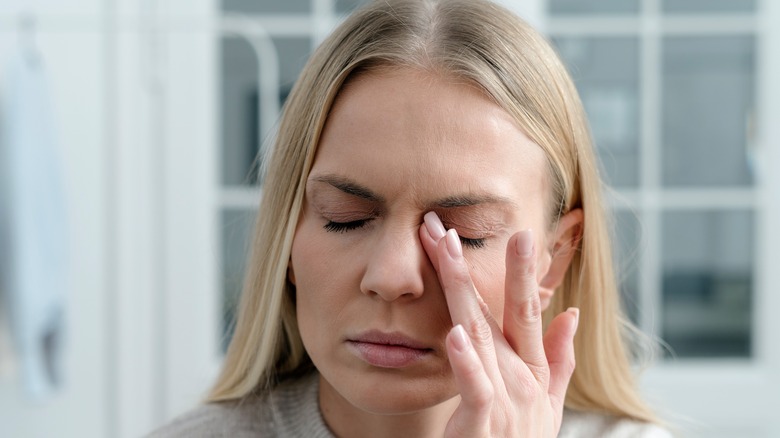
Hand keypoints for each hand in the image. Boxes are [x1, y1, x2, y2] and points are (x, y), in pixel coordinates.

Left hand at [419, 212, 578, 436]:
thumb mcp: (547, 404)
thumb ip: (558, 360)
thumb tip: (569, 316)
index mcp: (532, 369)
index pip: (523, 309)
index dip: (517, 270)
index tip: (513, 231)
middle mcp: (522, 377)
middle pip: (502, 310)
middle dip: (487, 261)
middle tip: (473, 220)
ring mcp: (505, 399)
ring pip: (481, 334)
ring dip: (462, 290)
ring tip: (446, 251)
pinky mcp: (483, 424)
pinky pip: (475, 388)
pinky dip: (466, 361)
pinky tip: (456, 333)